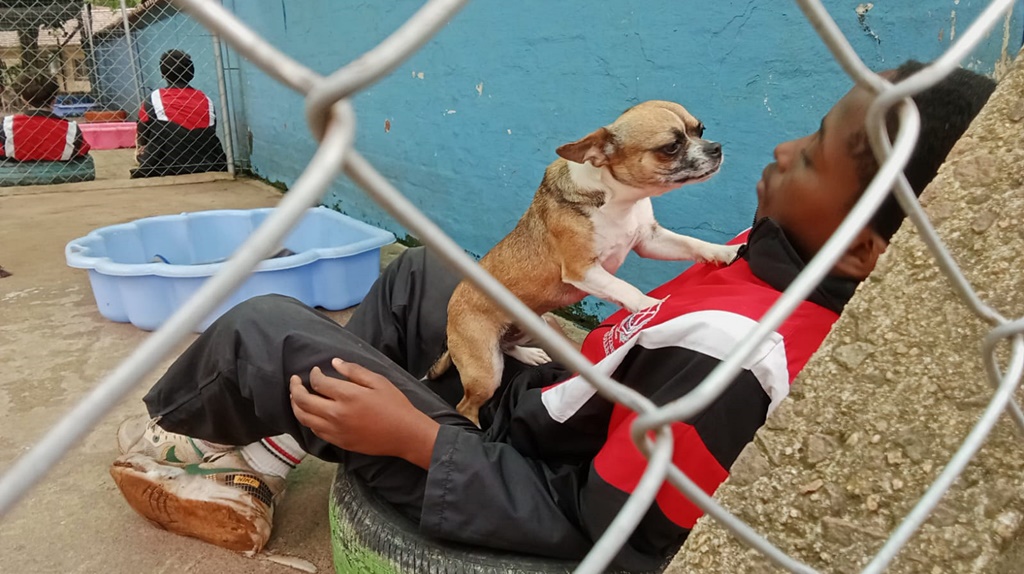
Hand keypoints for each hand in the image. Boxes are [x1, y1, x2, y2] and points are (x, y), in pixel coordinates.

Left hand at [289, 358, 439, 468]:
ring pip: (304, 418)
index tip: (315, 370)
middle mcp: (336, 414)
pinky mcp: (338, 442)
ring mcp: (336, 430)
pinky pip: (314, 430)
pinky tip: (310, 413)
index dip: (313, 374)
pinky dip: (307, 420)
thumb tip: (334, 363)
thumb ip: (354, 371)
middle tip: (294, 381)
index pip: (318, 383)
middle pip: (303, 401)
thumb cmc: (395, 405)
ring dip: (296, 405)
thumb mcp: (378, 381)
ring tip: (296, 397)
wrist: (405, 434)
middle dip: (295, 388)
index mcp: (347, 396)